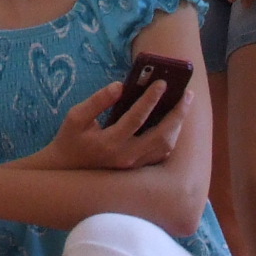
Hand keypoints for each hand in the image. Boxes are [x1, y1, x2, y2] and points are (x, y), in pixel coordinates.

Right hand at [43, 82, 183, 171]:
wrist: (67, 172)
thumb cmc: (71, 140)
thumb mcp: (76, 117)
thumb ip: (98, 101)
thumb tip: (120, 86)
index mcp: (109, 143)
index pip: (136, 118)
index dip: (150, 98)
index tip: (162, 82)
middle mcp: (126, 157)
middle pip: (161, 135)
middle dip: (178, 113)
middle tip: (188, 94)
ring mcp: (134, 165)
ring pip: (165, 146)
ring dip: (177, 125)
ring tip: (183, 105)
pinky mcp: (137, 168)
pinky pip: (161, 153)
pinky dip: (171, 137)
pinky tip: (173, 122)